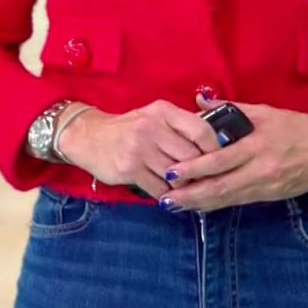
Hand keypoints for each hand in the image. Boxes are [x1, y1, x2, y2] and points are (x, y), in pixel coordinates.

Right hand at [58, 100, 222, 198]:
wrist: (88, 136)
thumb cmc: (129, 128)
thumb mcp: (155, 116)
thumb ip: (182, 126)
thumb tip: (220, 143)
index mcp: (163, 111)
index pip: (201, 131)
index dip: (215, 150)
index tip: (218, 161)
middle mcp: (151, 128)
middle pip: (192, 157)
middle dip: (200, 173)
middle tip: (203, 181)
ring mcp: (139, 149)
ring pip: (177, 177)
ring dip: (184, 187)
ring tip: (185, 189)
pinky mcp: (128, 169)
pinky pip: (159, 189)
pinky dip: (167, 195)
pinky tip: (168, 194)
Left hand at [158, 97, 307, 211]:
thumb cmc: (297, 126)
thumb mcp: (264, 112)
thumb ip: (229, 108)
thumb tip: (199, 101)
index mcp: (257, 146)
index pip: (220, 161)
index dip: (194, 169)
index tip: (170, 172)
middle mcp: (261, 170)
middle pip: (220, 187)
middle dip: (190, 194)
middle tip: (166, 198)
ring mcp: (267, 186)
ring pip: (228, 199)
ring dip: (200, 204)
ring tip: (175, 205)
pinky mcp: (272, 196)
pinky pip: (240, 202)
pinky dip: (218, 204)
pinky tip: (201, 206)